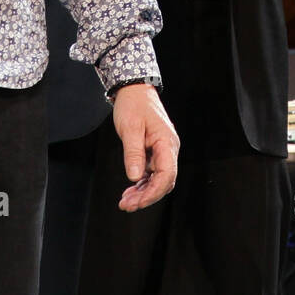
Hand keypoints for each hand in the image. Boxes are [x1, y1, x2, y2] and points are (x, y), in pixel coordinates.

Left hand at [112, 84, 178, 210]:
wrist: (134, 89)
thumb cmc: (133, 105)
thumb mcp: (129, 128)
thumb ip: (133, 153)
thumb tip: (134, 177)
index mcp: (166, 142)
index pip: (167, 175)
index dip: (153, 192)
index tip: (137, 202)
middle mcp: (169, 148)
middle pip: (164, 181)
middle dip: (147, 196)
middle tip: (126, 205)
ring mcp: (163, 150)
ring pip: (158, 179)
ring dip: (143, 192)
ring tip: (125, 201)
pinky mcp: (155, 151)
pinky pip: (152, 173)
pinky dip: (142, 183)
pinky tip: (130, 191)